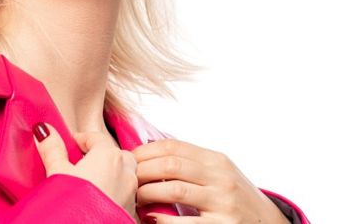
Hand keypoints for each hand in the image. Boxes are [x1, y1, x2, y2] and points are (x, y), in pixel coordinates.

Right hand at [32, 122, 138, 220]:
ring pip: (124, 175)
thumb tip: (44, 130)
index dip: (81, 139)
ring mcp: (131, 194)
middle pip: (116, 154)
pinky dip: (114, 193)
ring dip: (111, 174)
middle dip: (100, 155)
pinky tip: (96, 201)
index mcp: (108, 156)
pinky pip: (125, 195)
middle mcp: (125, 172)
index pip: (96, 137)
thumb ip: (52, 148)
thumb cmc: (73, 204)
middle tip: (81, 162)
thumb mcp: (57, 172)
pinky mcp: (130, 212)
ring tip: (89, 183)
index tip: (71, 144)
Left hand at [131, 138, 289, 222]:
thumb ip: (190, 161)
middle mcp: (221, 177)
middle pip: (170, 165)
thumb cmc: (234, 196)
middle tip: (127, 180)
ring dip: (148, 193)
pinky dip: (164, 220)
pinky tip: (152, 218)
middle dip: (143, 171)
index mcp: (216, 160)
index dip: (145, 151)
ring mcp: (223, 202)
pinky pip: (186, 223)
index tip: (128, 159)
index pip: (173, 146)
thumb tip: (147, 149)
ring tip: (136, 198)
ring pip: (175, 189)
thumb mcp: (218, 172)